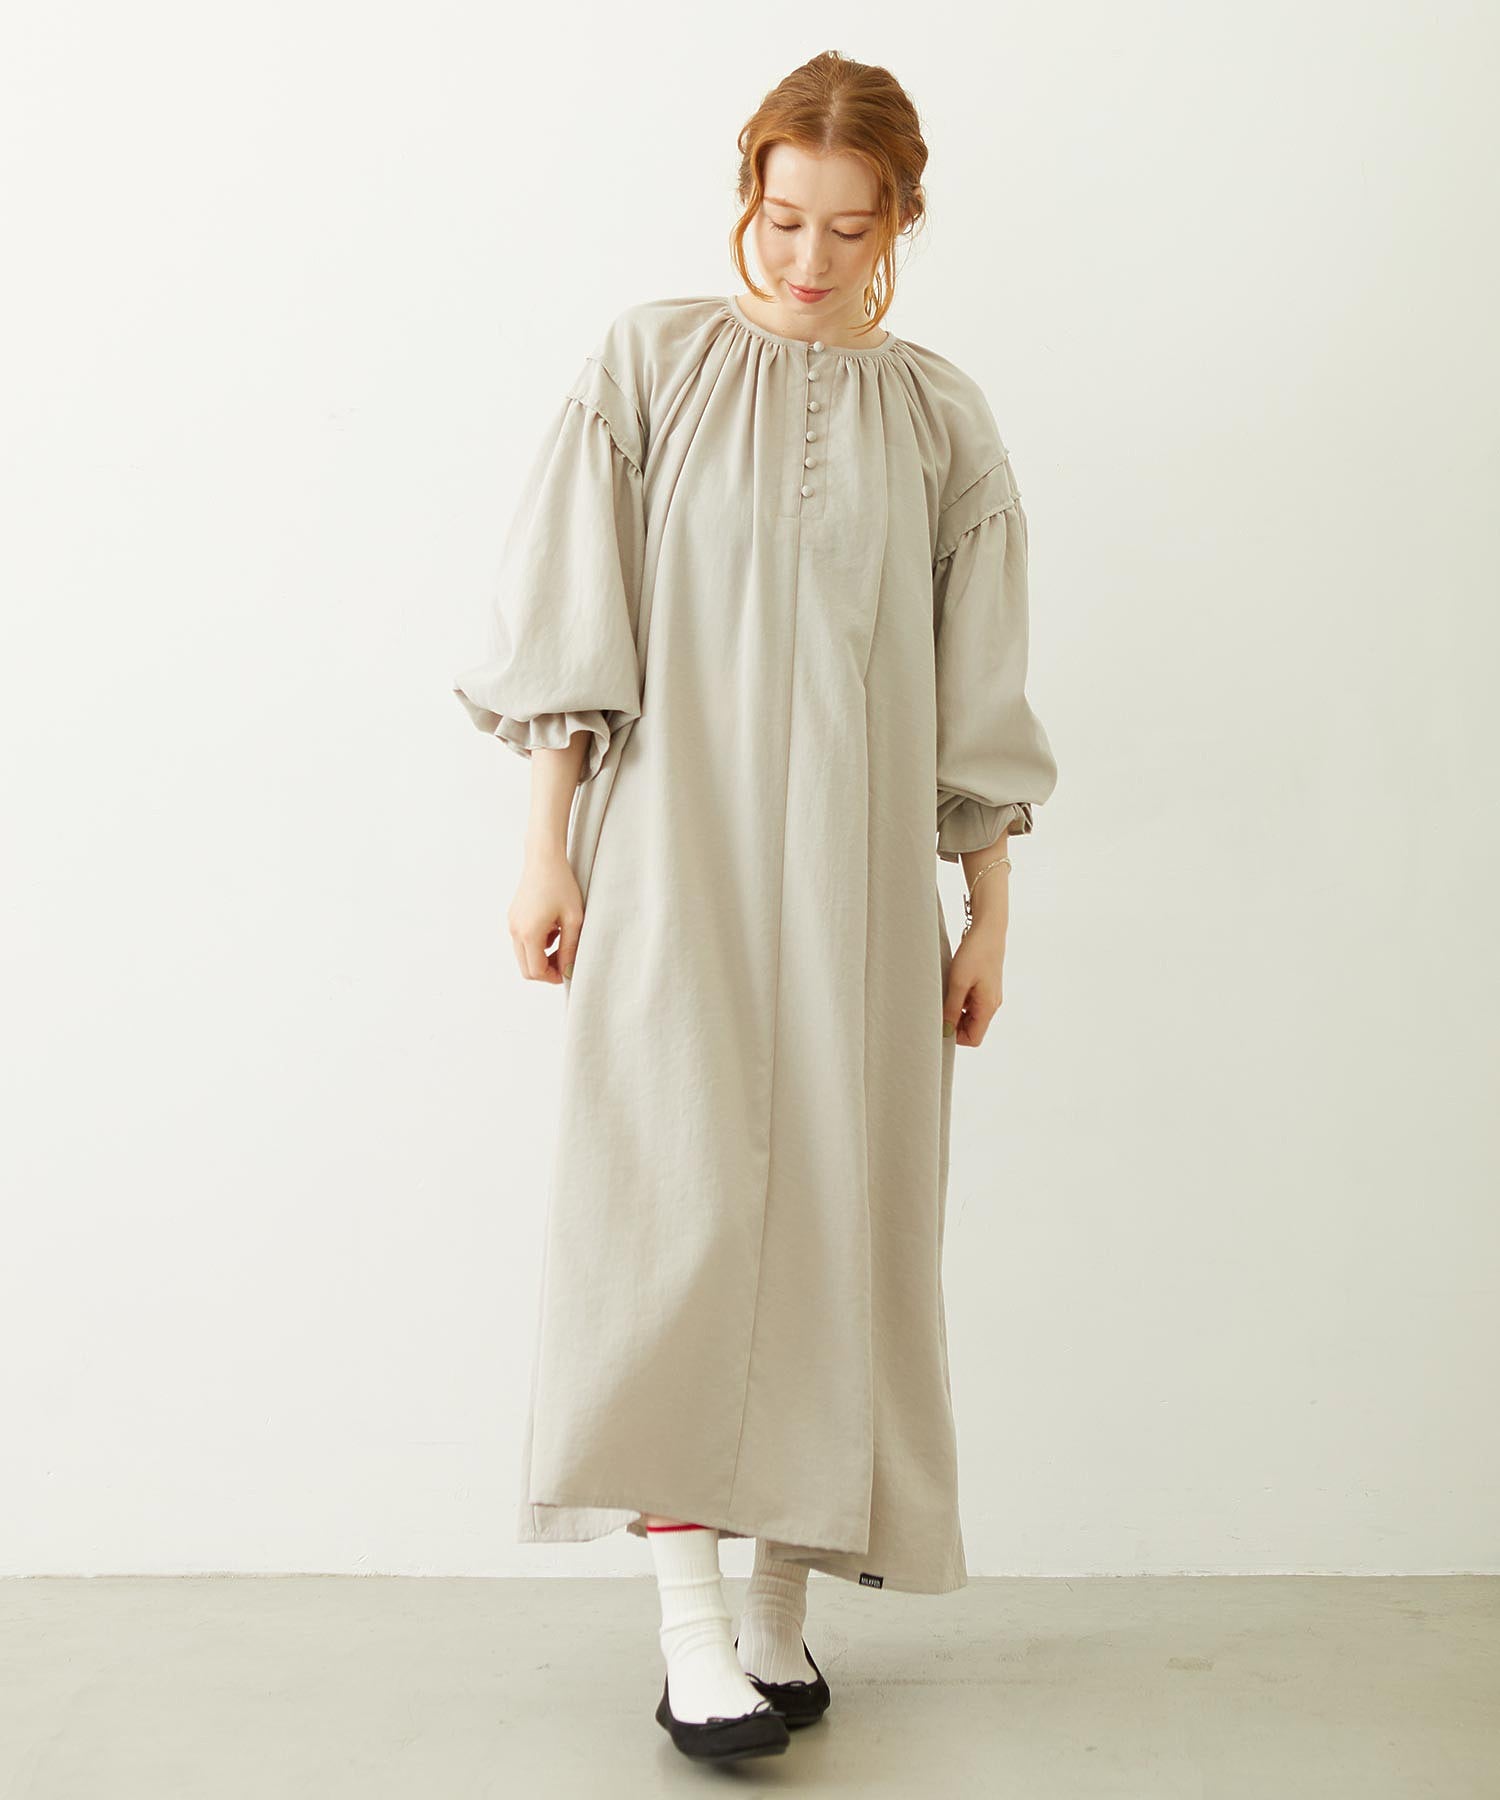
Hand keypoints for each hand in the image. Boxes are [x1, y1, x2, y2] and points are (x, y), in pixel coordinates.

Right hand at [508, 851, 583, 984]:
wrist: (544, 859)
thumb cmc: (561, 885)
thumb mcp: (573, 919)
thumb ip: (570, 948)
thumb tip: (568, 971)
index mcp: (529, 934)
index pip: (536, 971)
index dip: (553, 977)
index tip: (568, 970)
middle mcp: (515, 931)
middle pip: (526, 968)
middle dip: (546, 970)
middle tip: (565, 960)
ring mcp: (512, 924)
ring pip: (524, 956)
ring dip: (542, 956)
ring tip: (561, 938)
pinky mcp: (513, 918)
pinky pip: (522, 941)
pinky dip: (537, 943)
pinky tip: (552, 927)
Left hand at [943, 919, 1005, 1046]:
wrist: (988, 928)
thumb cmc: (975, 953)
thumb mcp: (958, 982)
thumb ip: (951, 1008)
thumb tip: (945, 1031)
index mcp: (988, 1007)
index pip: (973, 1038)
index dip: (955, 1036)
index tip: (939, 1022)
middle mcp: (991, 1004)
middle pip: (971, 1028)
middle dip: (953, 1023)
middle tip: (937, 1006)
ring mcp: (989, 995)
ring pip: (969, 1015)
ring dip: (954, 1009)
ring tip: (943, 992)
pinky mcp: (985, 986)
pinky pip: (970, 1001)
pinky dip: (959, 999)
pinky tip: (950, 985)